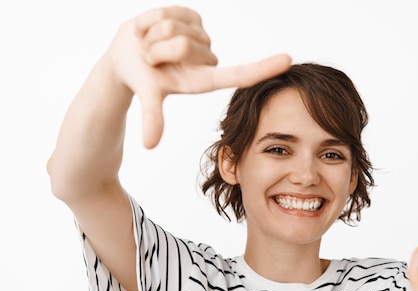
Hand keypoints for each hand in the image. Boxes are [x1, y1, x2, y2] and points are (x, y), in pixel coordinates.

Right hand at [106, 6, 290, 147]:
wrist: (125, 57)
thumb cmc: (141, 78)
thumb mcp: (148, 95)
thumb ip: (152, 117)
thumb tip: (149, 145)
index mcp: (204, 80)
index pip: (238, 74)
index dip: (262, 68)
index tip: (287, 61)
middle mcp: (207, 58)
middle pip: (183, 44)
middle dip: (157, 50)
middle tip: (149, 58)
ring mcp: (201, 35)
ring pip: (172, 27)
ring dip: (150, 36)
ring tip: (147, 45)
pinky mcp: (192, 16)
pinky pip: (166, 11)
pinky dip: (147, 21)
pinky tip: (147, 31)